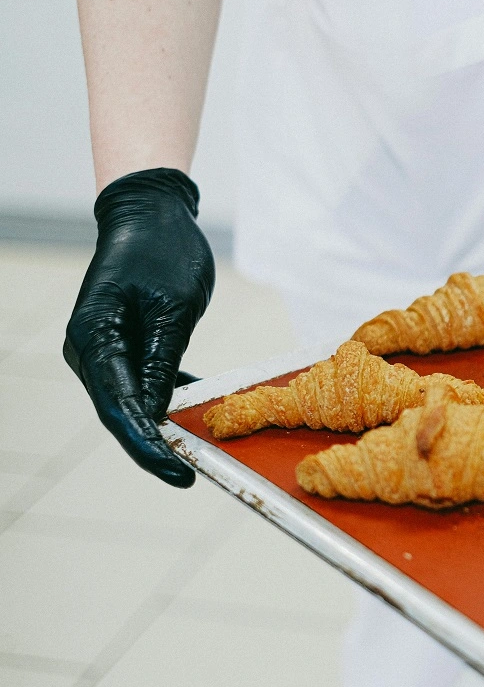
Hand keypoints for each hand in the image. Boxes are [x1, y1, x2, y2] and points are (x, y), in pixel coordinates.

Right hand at [65, 169, 214, 487]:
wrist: (151, 212)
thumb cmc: (164, 251)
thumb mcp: (174, 308)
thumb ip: (162, 361)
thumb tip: (156, 413)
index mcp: (94, 339)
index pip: (120, 410)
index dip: (149, 447)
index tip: (181, 474)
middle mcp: (87, 349)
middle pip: (118, 413)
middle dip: (152, 445)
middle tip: (190, 473)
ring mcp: (99, 347)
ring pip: (126, 401)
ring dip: (156, 424)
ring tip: (193, 449)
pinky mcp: (117, 342)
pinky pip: (136, 381)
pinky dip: (160, 397)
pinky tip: (189, 406)